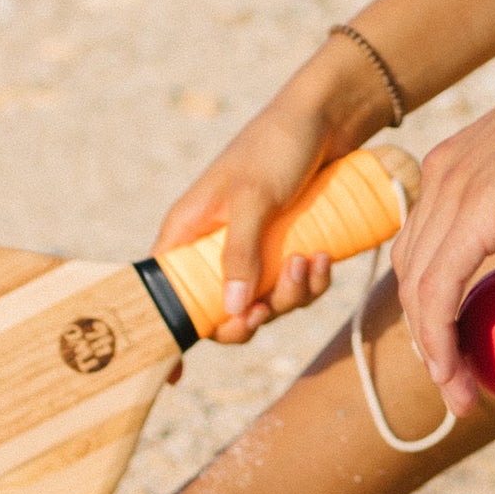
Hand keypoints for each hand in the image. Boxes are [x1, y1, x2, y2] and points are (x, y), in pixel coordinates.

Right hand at [147, 87, 348, 357]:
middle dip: (252, 316)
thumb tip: (231, 313)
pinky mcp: (286, 248)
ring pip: (264, 303)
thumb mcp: (255, 196)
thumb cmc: (278, 145)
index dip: (169, 336)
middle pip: (221, 313)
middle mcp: (214, 247)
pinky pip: (294, 287)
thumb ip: (241, 252)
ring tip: (312, 260)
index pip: (166, 296)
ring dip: (291, 295)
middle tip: (271, 302)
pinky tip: (326, 258)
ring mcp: (252, 250)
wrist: (329, 117)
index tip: (174, 376)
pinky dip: (312, 282)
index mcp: (187, 234)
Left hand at [391, 41, 494, 397]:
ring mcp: (451, 190)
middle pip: (412, 273)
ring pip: (418, 288)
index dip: (434, 305)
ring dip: (432, 350)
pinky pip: (438, 289)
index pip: (426, 248)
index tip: (462, 352)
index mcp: (459, 170)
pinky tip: (456, 371)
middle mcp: (442, 177)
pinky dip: (439, 336)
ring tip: (461, 394)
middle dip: (428, 337)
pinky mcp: (471, 210)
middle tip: (460, 384)